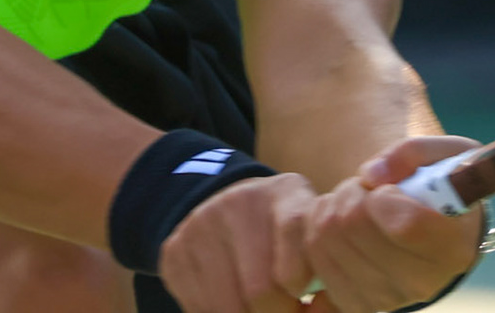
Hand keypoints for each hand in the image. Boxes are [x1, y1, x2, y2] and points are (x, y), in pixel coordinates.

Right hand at [159, 172, 317, 312]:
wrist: (227, 201)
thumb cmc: (286, 232)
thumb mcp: (311, 229)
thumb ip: (320, 259)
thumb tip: (318, 308)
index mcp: (286, 193)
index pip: (294, 243)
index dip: (300, 284)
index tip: (303, 295)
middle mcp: (240, 202)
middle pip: (259, 290)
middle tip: (285, 309)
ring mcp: (201, 223)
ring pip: (228, 307)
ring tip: (261, 308)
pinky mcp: (174, 249)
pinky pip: (199, 309)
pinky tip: (234, 304)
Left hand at [303, 136, 483, 311]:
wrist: (436, 230)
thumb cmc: (442, 187)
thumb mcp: (443, 155)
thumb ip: (412, 153)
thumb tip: (372, 174)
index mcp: (452, 246)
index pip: (406, 226)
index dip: (382, 197)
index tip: (384, 189)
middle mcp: (423, 282)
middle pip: (354, 226)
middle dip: (351, 192)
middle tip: (366, 190)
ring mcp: (388, 298)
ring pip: (325, 239)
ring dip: (331, 208)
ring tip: (355, 205)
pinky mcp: (357, 304)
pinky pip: (314, 260)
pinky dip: (317, 233)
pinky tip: (340, 228)